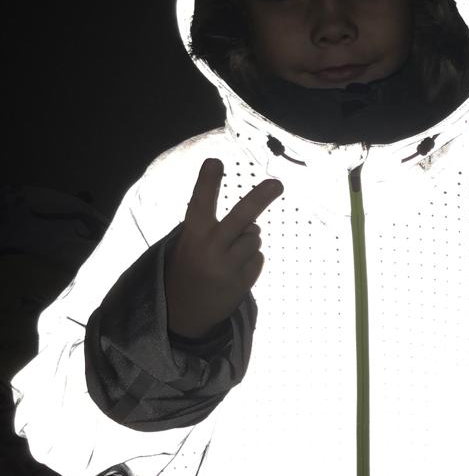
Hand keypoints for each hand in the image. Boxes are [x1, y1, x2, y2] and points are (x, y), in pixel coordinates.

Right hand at [165, 158, 282, 337]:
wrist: (183, 315)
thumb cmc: (187, 269)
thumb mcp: (188, 245)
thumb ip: (212, 229)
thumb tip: (254, 222)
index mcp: (192, 237)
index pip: (200, 203)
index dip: (208, 182)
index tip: (215, 161)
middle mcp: (211, 250)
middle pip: (242, 217)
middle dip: (261, 197)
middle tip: (278, 183)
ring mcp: (228, 268)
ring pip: (254, 237)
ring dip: (248, 240)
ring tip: (228, 255)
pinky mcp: (243, 283)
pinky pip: (258, 258)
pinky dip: (250, 259)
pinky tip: (233, 271)